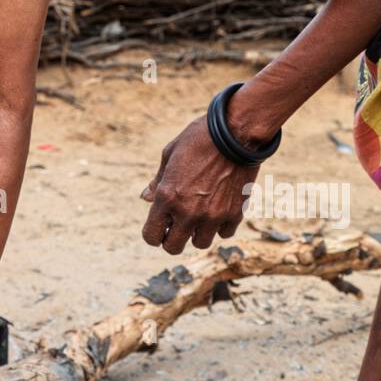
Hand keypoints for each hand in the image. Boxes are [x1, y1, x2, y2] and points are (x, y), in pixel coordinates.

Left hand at [141, 114, 260, 253]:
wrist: (235, 133)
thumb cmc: (198, 139)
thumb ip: (158, 181)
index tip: (158, 227)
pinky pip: (224, 233)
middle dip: (172, 239)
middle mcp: (188, 212)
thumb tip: (146, 198)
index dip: (152, 234)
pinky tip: (218, 211)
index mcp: (168, 197)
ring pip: (200, 243)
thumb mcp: (170, 154)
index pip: (152, 236)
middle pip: (173, 247)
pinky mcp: (234, 213)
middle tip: (176, 226)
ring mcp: (213, 215)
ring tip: (199, 216)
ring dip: (197, 233)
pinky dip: (220, 226)